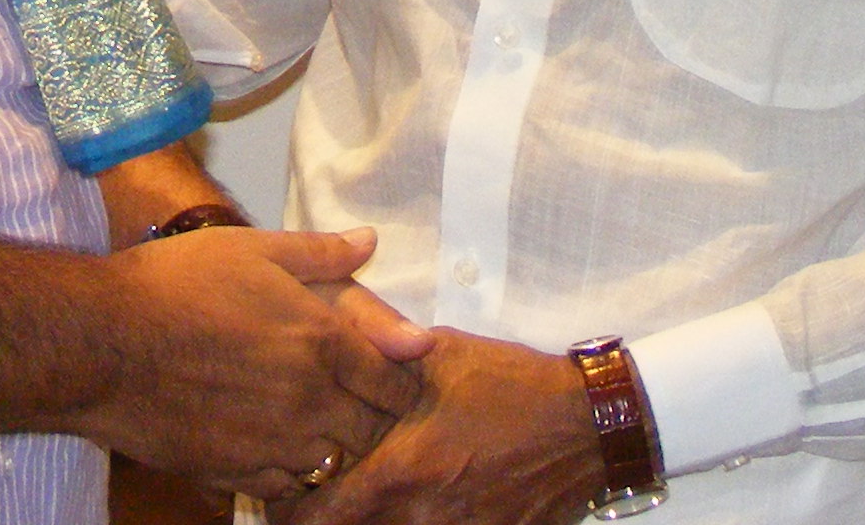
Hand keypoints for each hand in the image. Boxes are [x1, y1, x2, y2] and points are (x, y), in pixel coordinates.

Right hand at [81, 225, 425, 498]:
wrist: (103, 344)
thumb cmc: (173, 285)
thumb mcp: (252, 248)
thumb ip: (319, 253)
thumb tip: (369, 242)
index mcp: (322, 341)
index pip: (396, 381)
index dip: (400, 379)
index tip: (388, 374)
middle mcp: (310, 401)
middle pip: (375, 431)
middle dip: (375, 417)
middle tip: (357, 400)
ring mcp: (275, 446)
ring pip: (337, 465)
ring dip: (336, 446)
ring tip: (316, 423)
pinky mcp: (237, 475)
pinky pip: (290, 488)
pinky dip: (293, 472)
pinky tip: (275, 445)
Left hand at [275, 329, 604, 524]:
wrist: (585, 426)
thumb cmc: (509, 384)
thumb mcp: (438, 357)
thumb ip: (378, 360)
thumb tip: (325, 358)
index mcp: (403, 472)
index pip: (318, 519)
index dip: (288, 511)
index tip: (278, 491)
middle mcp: (422, 517)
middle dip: (318, 520)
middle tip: (307, 495)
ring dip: (363, 522)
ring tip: (357, 496)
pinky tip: (406, 505)